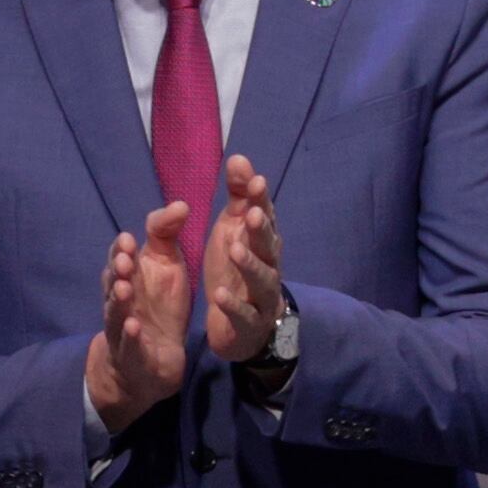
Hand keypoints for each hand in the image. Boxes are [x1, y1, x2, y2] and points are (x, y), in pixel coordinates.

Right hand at [85, 202, 193, 432]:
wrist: (152, 360)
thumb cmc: (159, 307)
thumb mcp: (167, 267)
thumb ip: (167, 236)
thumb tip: (181, 203)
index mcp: (128, 278)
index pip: (120, 260)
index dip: (121, 250)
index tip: (128, 237)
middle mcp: (121, 301)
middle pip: (113, 284)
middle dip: (117, 271)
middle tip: (124, 257)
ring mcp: (123, 329)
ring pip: (116, 313)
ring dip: (119, 301)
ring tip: (124, 287)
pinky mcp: (135, 355)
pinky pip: (130, 345)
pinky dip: (130, 336)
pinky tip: (134, 327)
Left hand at [202, 156, 287, 366]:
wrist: (245, 329)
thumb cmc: (237, 272)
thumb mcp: (233, 230)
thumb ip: (238, 196)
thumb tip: (240, 158)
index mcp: (261, 242)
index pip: (264, 217)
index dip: (260, 200)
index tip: (254, 180)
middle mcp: (268, 267)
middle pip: (268, 247)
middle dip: (261, 230)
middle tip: (250, 213)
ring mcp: (262, 297)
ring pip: (262, 280)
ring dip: (250, 265)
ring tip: (233, 250)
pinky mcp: (250, 324)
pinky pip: (245, 315)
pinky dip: (234, 306)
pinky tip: (219, 295)